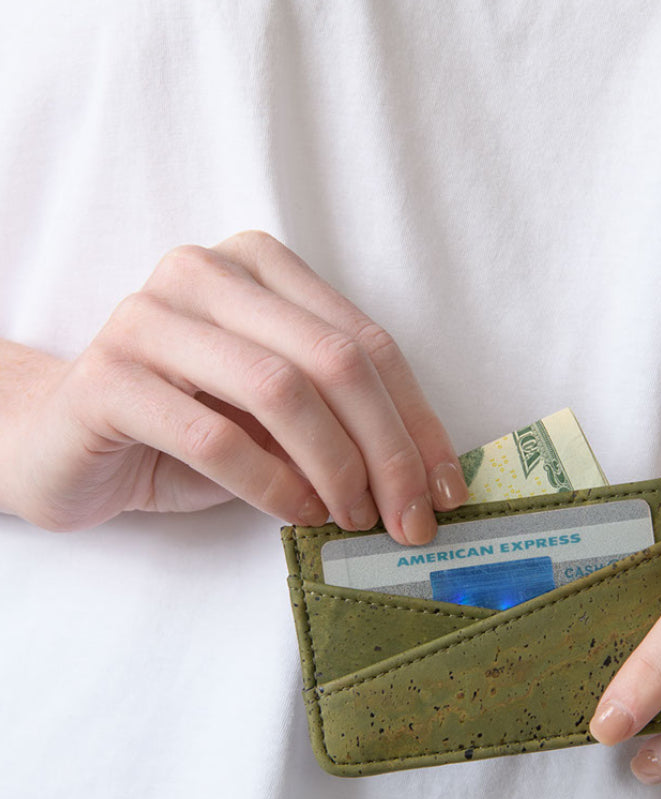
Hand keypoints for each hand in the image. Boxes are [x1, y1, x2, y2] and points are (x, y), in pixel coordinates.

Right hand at [3, 231, 468, 539]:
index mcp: (262, 268)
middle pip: (335, 361)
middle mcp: (207, 274)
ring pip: (281, 390)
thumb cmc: (190, 429)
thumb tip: (427, 479)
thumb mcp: (281, 419)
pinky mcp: (109, 378)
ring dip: (336, 468)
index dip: (418, 423)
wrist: (66, 444)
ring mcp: (151, 317)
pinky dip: (273, 485)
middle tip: (409, 521)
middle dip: (389, 452)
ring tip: (351, 518)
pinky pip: (216, 436)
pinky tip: (298, 514)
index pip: (368, 344)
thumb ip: (342, 422)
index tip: (446, 492)